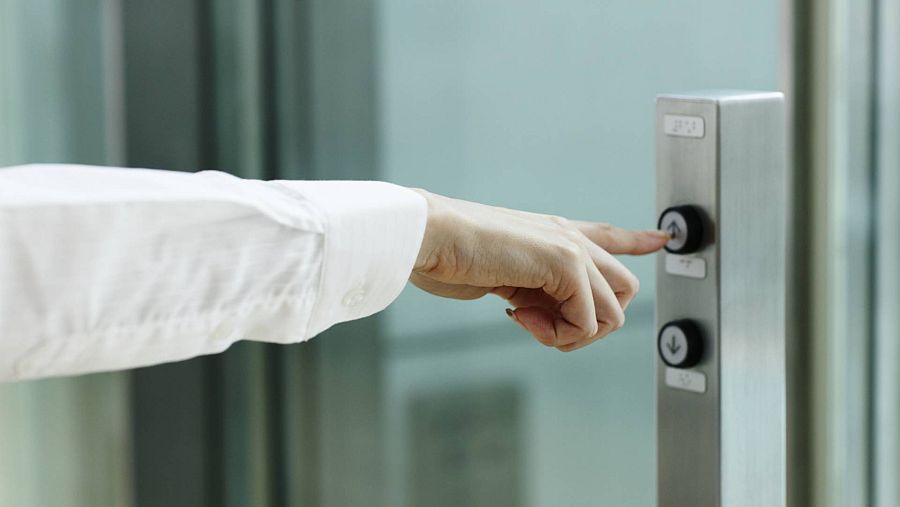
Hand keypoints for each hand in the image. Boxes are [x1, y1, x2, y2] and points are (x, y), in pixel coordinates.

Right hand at [410, 189, 668, 351]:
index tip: (661, 239)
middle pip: (624, 290)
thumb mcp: (497, 273)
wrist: (428, 235)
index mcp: (552, 234)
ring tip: (526, 320)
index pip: (607, 234)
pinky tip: (517, 316)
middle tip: (540, 324)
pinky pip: (585, 322)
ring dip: (571, 334)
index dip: (637, 240)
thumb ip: (527, 288)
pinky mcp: (564, 262)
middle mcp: (568, 237)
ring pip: (612, 314)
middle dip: (590, 324)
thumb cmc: (448, 254)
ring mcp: (570, 248)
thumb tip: (536, 312)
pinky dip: (555, 334)